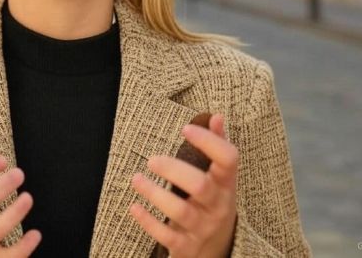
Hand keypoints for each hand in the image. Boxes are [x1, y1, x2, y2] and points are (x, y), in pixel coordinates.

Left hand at [129, 114, 237, 257]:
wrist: (218, 250)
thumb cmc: (214, 201)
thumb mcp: (221, 178)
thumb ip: (218, 147)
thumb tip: (217, 116)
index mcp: (226, 183)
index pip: (228, 159)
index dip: (209, 142)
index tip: (186, 128)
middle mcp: (217, 205)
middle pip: (200, 185)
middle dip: (174, 170)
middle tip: (152, 160)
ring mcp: (202, 227)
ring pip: (181, 211)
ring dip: (155, 194)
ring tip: (137, 179)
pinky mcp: (185, 246)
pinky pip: (166, 236)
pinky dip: (148, 221)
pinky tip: (134, 206)